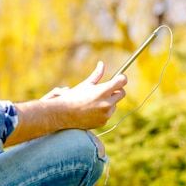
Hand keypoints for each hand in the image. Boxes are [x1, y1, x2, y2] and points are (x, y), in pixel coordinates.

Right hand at [7, 61, 126, 145]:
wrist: (64, 114)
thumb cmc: (74, 97)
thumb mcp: (86, 84)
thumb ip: (97, 74)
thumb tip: (101, 64)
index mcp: (103, 91)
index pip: (122, 81)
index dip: (121, 78)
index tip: (119, 78)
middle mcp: (107, 103)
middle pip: (122, 93)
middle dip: (117, 90)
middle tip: (108, 89)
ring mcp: (106, 114)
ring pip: (114, 104)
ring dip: (109, 101)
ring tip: (94, 101)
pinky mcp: (103, 122)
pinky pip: (108, 114)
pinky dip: (103, 111)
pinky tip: (91, 110)